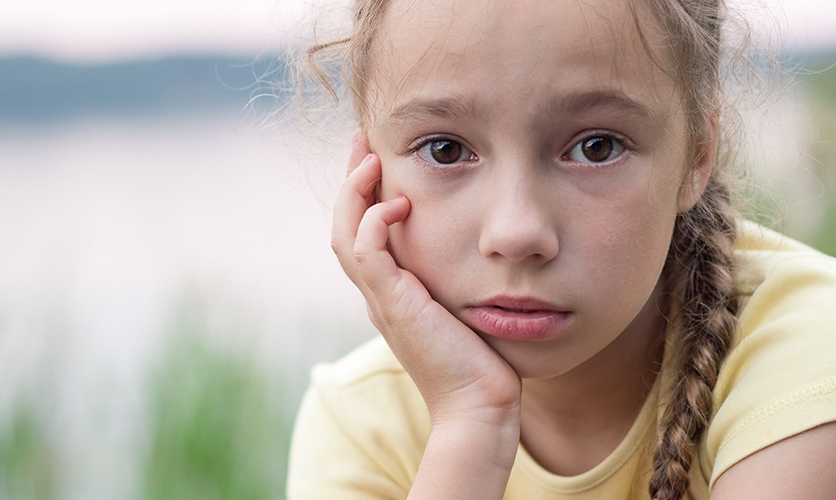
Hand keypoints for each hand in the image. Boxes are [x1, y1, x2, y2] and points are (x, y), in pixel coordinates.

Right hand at [330, 130, 521, 427]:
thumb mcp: (470, 309)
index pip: (364, 232)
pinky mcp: (393, 306)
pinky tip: (398, 202)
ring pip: (346, 235)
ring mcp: (382, 301)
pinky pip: (367, 255)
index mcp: (393, 293)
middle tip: (363, 140)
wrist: (479, 407)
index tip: (379, 156)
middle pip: (345, 226)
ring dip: (354, 192)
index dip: (366, 193)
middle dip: (352, 179)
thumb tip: (489, 248)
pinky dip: (374, 223)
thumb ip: (465, 279)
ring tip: (370, 157)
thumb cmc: (485, 363)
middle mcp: (380, 295)